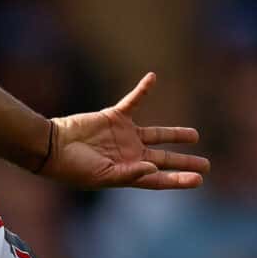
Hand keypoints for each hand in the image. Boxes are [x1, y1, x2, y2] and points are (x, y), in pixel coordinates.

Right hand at [43, 73, 208, 190]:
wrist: (52, 146)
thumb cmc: (73, 168)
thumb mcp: (101, 176)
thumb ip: (128, 173)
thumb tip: (153, 169)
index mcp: (127, 172)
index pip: (159, 178)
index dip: (179, 179)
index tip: (199, 179)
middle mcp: (130, 155)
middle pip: (163, 158)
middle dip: (184, 162)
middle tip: (205, 165)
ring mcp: (123, 136)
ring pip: (157, 134)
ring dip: (175, 134)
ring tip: (194, 135)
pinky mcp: (114, 117)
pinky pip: (133, 101)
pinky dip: (142, 89)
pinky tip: (153, 78)